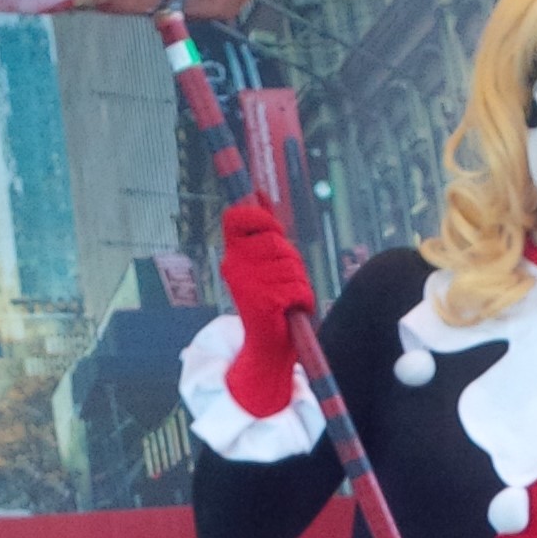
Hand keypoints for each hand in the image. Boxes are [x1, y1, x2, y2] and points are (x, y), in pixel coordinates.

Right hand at [220, 199, 315, 417]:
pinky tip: (290, 311)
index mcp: (233, 255)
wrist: (266, 345)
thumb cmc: (271, 300)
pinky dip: (303, 300)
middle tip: (284, 281)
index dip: (260, 218)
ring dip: (299, 283)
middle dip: (290, 260)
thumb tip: (259, 192)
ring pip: (291, 266)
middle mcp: (234, 267)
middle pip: (276, 242)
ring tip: (287, 299)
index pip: (237, 217)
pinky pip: (297, 288)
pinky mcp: (263, 302)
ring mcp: (247, 284)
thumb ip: (264, 229)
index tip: (273, 230)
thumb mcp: (265, 261)